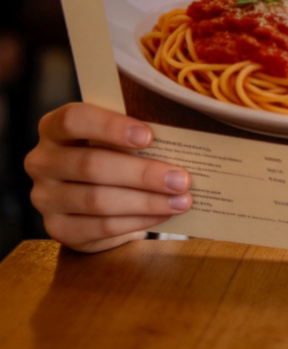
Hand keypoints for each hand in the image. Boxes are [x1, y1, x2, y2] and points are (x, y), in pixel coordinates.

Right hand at [24, 102, 191, 252]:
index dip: (110, 127)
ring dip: (146, 201)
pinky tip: (163, 214)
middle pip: (91, 165)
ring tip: (181, 200)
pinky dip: (137, 221)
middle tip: (181, 179)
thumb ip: (138, 128)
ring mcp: (45, 198)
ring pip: (97, 200)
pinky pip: (100, 227)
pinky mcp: (57, 228)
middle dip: (142, 173)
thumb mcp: (120, 131)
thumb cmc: (114, 148)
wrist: (93, 190)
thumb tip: (185, 131)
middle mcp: (42, 161)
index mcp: (54, 127)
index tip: (149, 136)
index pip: (74, 120)